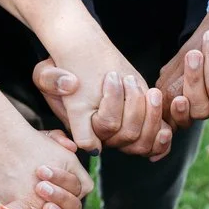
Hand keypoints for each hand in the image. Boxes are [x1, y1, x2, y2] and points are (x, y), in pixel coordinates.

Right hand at [32, 62, 172, 160]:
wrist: (85, 63)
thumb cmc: (64, 69)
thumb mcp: (46, 72)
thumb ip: (50, 80)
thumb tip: (71, 86)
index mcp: (82, 128)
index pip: (102, 130)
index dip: (111, 107)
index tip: (109, 76)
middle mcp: (103, 137)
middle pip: (126, 136)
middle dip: (133, 106)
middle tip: (127, 79)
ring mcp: (122, 134)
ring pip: (142, 141)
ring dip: (151, 113)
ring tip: (146, 89)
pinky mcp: (139, 127)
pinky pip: (154, 145)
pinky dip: (162, 135)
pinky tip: (162, 114)